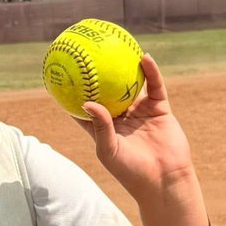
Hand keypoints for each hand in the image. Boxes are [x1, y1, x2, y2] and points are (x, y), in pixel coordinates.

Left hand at [76, 54, 195, 203]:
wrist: (164, 180)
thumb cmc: (131, 171)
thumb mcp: (109, 150)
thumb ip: (99, 126)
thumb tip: (86, 102)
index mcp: (103, 128)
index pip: (83, 107)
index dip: (72, 92)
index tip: (62, 75)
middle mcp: (120, 117)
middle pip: (106, 90)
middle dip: (96, 73)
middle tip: (86, 52)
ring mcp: (140, 112)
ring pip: (131, 84)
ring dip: (124, 66)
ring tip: (116, 45)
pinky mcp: (159, 109)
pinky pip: (154, 86)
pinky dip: (150, 71)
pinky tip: (144, 56)